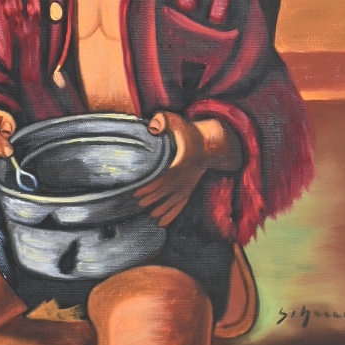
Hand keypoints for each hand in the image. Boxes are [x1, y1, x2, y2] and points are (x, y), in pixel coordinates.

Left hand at [135, 111, 214, 227]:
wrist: (207, 145)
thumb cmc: (186, 132)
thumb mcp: (176, 121)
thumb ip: (163, 120)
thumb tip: (153, 128)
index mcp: (181, 161)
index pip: (165, 177)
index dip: (151, 187)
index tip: (138, 192)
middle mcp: (185, 176)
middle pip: (167, 191)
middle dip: (153, 199)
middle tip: (139, 203)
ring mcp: (187, 185)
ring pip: (174, 201)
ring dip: (162, 210)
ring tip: (151, 214)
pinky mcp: (188, 190)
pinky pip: (181, 205)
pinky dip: (171, 215)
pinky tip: (161, 223)